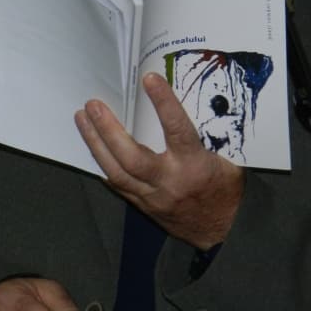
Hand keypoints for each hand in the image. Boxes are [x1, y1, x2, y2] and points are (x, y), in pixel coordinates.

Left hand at [75, 72, 243, 249]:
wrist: (224, 232)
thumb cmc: (227, 190)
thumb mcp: (227, 157)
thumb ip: (207, 135)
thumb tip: (195, 102)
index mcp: (195, 165)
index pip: (177, 130)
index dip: (164, 103)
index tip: (149, 79)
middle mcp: (170, 182)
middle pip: (132, 158)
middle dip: (108, 130)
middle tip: (93, 105)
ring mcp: (154, 197)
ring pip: (117, 173)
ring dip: (96, 144)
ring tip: (82, 120)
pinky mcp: (145, 207)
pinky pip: (118, 186)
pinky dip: (103, 165)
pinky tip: (92, 148)